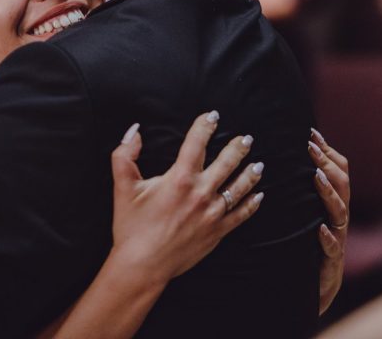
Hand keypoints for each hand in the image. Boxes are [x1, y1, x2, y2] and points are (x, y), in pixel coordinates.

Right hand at [109, 111, 264, 283]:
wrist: (143, 265)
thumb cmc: (131, 226)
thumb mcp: (123, 187)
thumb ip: (125, 155)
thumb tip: (134, 131)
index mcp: (179, 178)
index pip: (196, 143)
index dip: (205, 126)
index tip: (212, 115)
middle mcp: (201, 193)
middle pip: (226, 162)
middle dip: (237, 147)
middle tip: (246, 138)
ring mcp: (212, 213)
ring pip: (239, 187)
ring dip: (250, 173)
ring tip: (258, 163)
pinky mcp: (218, 232)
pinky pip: (241, 215)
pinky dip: (252, 204)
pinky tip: (259, 195)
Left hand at [309, 128, 349, 314]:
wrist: (318, 286)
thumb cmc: (310, 244)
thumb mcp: (307, 212)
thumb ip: (302, 189)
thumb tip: (288, 157)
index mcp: (333, 202)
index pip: (338, 169)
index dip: (326, 150)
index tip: (310, 132)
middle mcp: (339, 216)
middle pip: (342, 183)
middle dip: (327, 163)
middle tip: (309, 147)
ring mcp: (338, 237)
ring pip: (340, 211)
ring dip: (328, 193)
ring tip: (316, 177)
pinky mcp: (331, 260)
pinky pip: (332, 247)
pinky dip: (327, 238)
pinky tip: (320, 230)